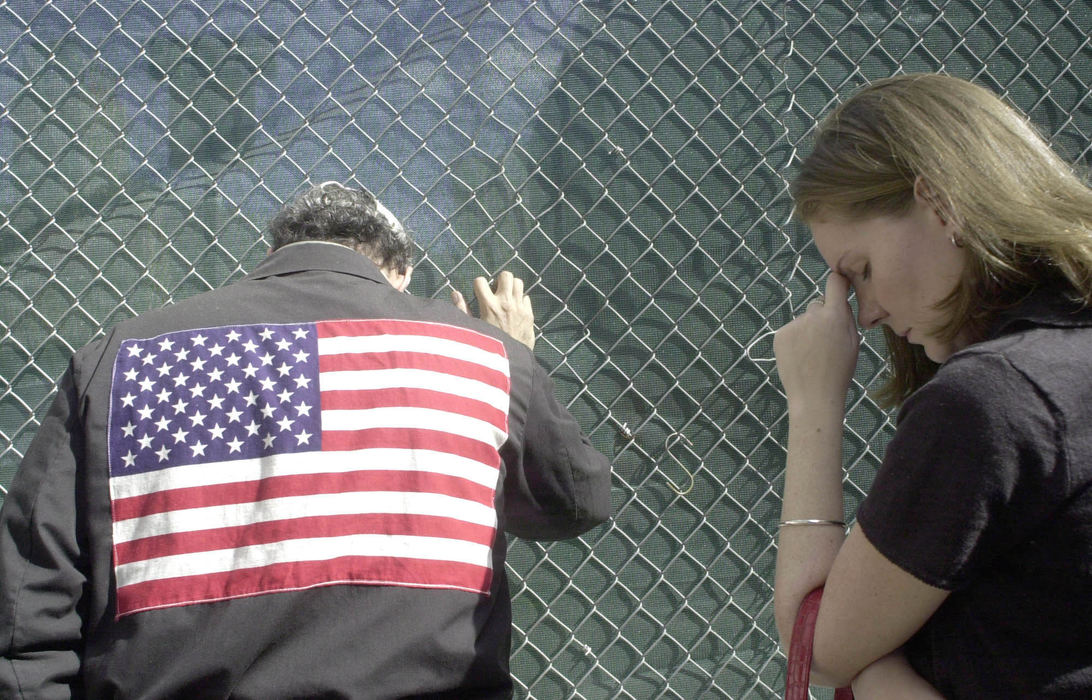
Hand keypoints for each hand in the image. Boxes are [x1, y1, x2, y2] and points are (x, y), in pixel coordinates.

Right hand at [451, 271, 535, 349]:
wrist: (509, 362)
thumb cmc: (486, 348)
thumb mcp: (471, 329)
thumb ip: (462, 310)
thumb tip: (455, 293)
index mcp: (488, 305)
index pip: (480, 280)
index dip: (478, 285)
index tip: (479, 293)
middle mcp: (505, 303)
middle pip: (505, 275)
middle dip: (499, 280)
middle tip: (496, 291)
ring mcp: (519, 307)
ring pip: (519, 282)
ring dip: (512, 287)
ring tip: (506, 297)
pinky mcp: (529, 315)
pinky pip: (527, 297)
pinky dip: (521, 300)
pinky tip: (515, 310)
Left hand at [774, 272, 859, 408]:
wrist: (814, 396)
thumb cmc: (839, 371)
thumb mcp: (853, 343)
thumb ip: (845, 318)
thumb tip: (840, 299)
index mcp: (834, 316)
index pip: (834, 282)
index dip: (837, 281)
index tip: (839, 283)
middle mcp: (812, 315)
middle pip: (818, 305)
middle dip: (823, 316)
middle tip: (826, 340)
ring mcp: (793, 324)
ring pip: (804, 320)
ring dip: (808, 330)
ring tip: (812, 354)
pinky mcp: (779, 334)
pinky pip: (791, 331)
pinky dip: (795, 339)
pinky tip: (800, 356)